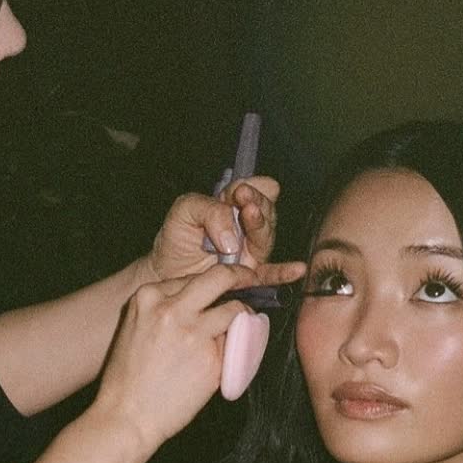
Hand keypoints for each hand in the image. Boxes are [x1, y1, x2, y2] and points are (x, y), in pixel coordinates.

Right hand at [93, 262, 262, 453]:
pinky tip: (221, 361)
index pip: (191, 278)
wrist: (126, 416)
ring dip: (241, 318)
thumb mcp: (135, 328)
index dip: (210, 285)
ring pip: (234, 310)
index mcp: (149, 297)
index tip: (222, 287)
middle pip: (220, 277)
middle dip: (240, 276)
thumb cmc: (127, 379)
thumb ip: (163, 310)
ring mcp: (195, 333)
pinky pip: (235, 345)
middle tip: (250, 282)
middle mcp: (173, 309)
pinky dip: (235, 349)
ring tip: (239, 329)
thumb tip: (198, 305)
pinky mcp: (212, 358)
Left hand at [145, 176, 304, 282]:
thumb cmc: (176, 240)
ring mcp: (250, 251)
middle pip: (264, 210)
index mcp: (233, 206)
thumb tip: (231, 237)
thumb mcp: (185, 211)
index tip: (238, 189)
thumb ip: (209, 210)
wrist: (166, 274)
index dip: (250, 187)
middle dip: (256, 201)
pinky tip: (296, 269)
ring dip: (260, 224)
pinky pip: (270, 274)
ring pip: (265, 236)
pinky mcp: (249, 275)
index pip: (253, 190)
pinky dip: (284, 272)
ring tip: (250, 215)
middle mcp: (246, 227)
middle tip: (243, 198)